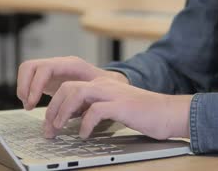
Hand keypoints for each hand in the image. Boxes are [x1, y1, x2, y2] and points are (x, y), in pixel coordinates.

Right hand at [16, 56, 127, 109]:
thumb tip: (76, 112)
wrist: (108, 82)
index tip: (33, 103)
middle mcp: (59, 63)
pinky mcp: (49, 77)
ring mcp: (53, 69)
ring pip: (27, 70)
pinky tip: (31, 103)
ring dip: (23, 88)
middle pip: (30, 66)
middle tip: (28, 105)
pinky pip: (30, 78)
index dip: (35, 85)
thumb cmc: (105, 87)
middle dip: (24, 86)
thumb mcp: (98, 91)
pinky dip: (26, 90)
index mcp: (71, 65)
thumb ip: (86, 98)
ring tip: (28, 105)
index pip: (45, 69)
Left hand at [44, 77, 191, 139]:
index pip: (68, 85)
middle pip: (67, 86)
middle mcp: (104, 84)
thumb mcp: (112, 107)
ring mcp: (113, 93)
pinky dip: (85, 124)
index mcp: (101, 84)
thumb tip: (71, 119)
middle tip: (49, 129)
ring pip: (76, 92)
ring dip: (62, 112)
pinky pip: (96, 110)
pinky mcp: (122, 105)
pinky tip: (84, 134)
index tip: (49, 122)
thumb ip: (94, 107)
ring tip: (59, 129)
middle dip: (53, 108)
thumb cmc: (142, 114)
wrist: (169, 112)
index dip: (54, 103)